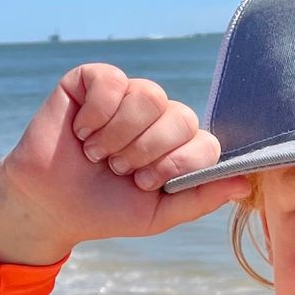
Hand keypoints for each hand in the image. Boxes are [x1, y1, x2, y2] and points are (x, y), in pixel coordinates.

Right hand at [0, 63, 249, 243]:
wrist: (50, 204)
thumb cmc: (105, 209)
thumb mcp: (158, 215)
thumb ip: (200, 198)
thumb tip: (245, 183)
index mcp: (178, 145)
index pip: (206, 140)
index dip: (178, 162)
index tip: (146, 183)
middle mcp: (158, 115)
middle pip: (180, 115)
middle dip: (146, 152)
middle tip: (118, 170)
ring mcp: (127, 94)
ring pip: (149, 95)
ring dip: (119, 135)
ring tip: (97, 153)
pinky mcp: (94, 80)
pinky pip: (113, 81)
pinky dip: (96, 113)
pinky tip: (81, 131)